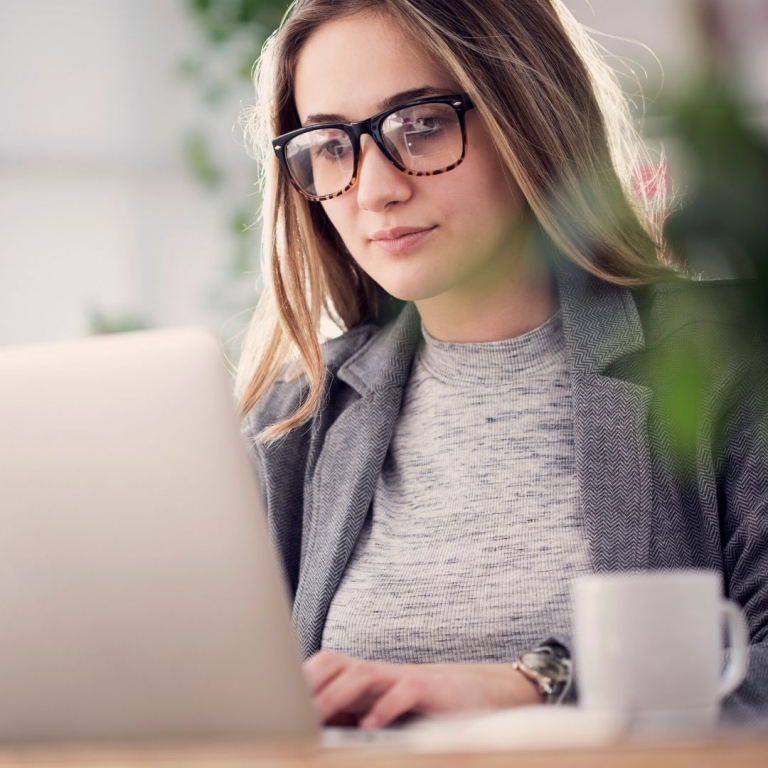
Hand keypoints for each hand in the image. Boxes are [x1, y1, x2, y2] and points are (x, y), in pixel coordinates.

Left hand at [303, 650, 543, 728]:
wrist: (475, 690)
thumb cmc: (420, 702)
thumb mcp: (381, 707)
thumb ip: (352, 713)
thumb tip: (315, 728)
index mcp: (364, 676)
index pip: (324, 665)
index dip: (300, 678)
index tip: (276, 700)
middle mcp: (379, 672)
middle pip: (336, 664)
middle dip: (311, 684)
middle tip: (291, 711)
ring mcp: (403, 677)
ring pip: (363, 674)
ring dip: (338, 693)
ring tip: (319, 716)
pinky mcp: (429, 689)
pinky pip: (404, 691)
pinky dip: (386, 707)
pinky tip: (372, 726)